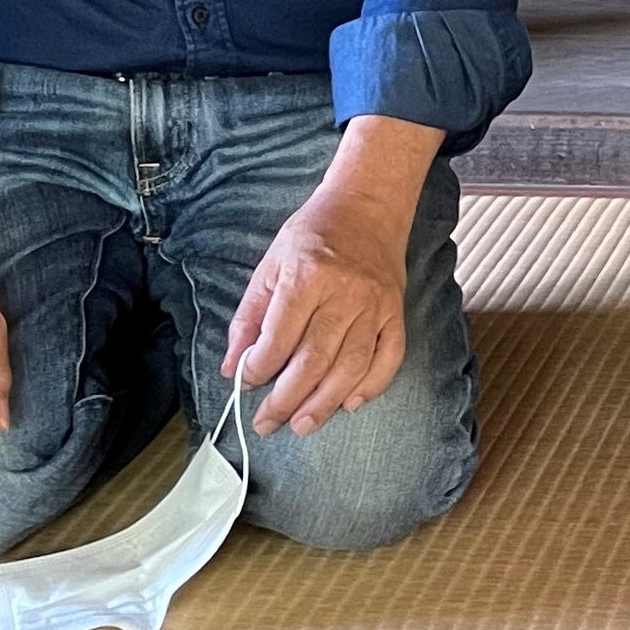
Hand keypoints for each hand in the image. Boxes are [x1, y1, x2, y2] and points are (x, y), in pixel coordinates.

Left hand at [222, 185, 410, 436]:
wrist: (369, 205)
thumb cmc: (314, 233)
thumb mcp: (271, 264)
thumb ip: (250, 315)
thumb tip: (233, 366)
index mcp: (307, 275)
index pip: (279, 337)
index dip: (259, 368)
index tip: (246, 385)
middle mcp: (345, 292)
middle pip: (315, 359)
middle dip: (286, 399)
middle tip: (266, 423)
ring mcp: (375, 304)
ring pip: (352, 366)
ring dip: (325, 402)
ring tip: (302, 424)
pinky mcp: (395, 311)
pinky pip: (389, 356)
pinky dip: (372, 386)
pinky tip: (350, 404)